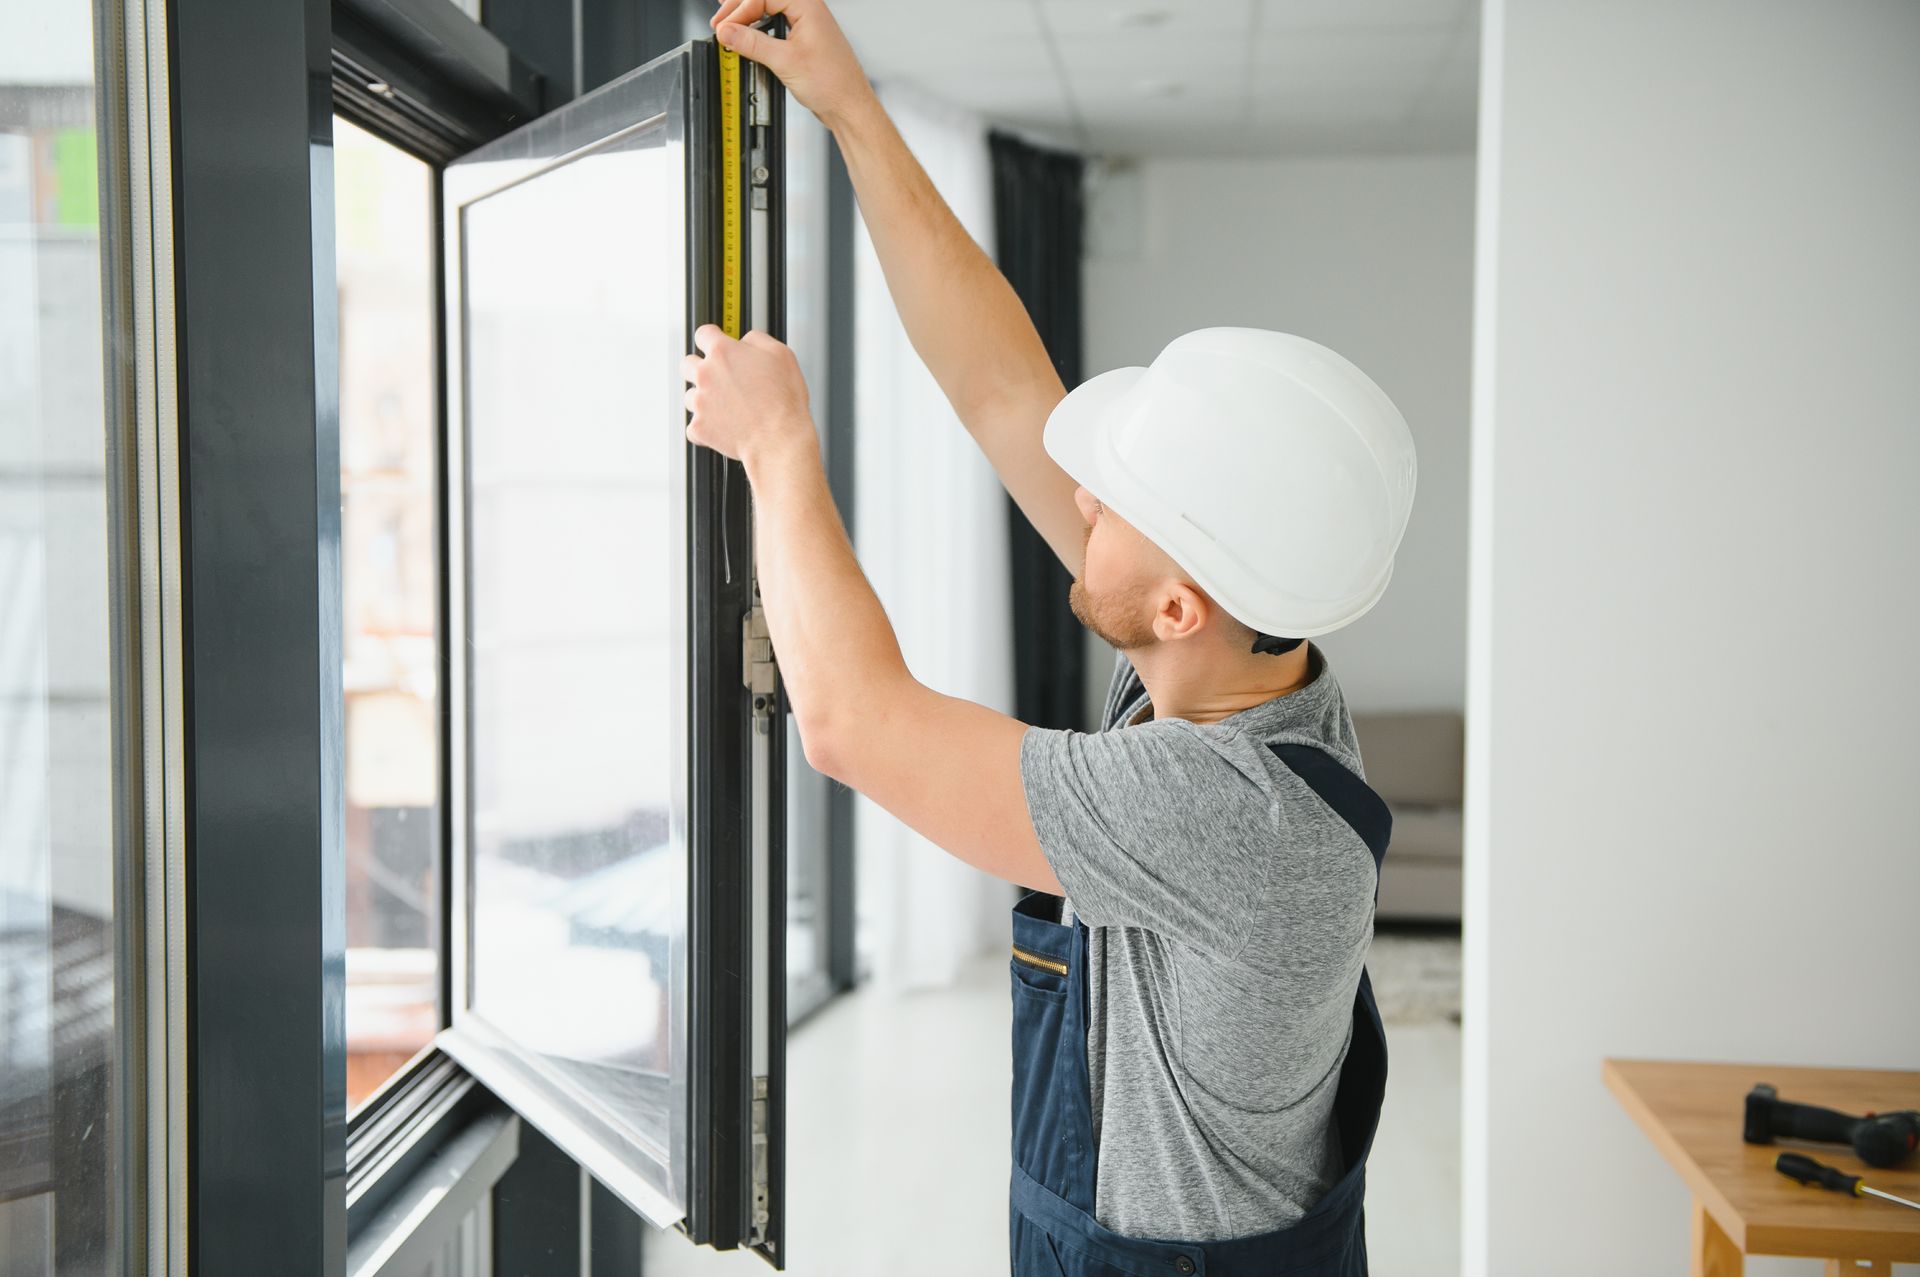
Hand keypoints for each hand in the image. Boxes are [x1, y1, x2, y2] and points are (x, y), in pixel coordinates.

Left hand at [682, 325, 816, 469]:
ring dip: (704, 399)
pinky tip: (724, 426)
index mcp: (723, 352)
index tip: (715, 344)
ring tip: (728, 407)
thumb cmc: (783, 401)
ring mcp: (700, 402)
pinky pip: (694, 426)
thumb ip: (756, 339)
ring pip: (690, 395)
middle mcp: (706, 374)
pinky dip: (706, 427)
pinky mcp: (699, 427)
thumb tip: (746, 340)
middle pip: (688, 364)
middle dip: (700, 369)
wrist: (778, 438)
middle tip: (720, 379)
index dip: (711, 339)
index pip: (703, 334)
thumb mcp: (781, 354)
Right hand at [710, 0, 877, 131]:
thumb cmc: (833, 83)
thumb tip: (727, 32)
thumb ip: (752, 44)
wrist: (849, 107)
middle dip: (739, 9)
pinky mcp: (802, 39)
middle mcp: (807, 10)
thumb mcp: (785, 61)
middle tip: (719, 24)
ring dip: (747, 18)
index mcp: (807, 6)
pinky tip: (746, 38)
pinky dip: (758, 30)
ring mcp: (805, 24)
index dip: (739, 10)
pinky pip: (775, 25)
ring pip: (768, 10)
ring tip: (728, 28)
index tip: (724, 27)